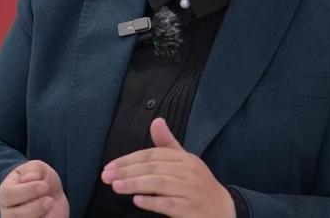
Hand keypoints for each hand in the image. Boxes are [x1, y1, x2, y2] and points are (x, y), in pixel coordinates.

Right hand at [0, 159, 68, 217]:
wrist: (53, 196)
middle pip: (14, 215)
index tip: (45, 186)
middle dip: (34, 207)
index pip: (9, 194)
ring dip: (39, 216)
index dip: (28, 190)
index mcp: (6, 192)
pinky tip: (51, 216)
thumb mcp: (39, 168)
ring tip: (50, 207)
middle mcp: (8, 211)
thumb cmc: (41, 181)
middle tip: (49, 201)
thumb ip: (34, 169)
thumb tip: (30, 178)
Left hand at [101, 118, 234, 217]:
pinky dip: (152, 202)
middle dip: (127, 171)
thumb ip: (168, 144)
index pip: (153, 155)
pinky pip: (169, 204)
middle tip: (106, 176)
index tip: (110, 166)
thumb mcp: (185, 162)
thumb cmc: (198, 186)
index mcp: (185, 159)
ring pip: (160, 184)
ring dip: (135, 184)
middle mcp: (189, 172)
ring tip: (116, 186)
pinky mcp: (191, 210)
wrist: (223, 211)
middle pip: (154, 168)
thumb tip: (156, 121)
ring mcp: (191, 191)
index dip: (129, 159)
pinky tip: (137, 201)